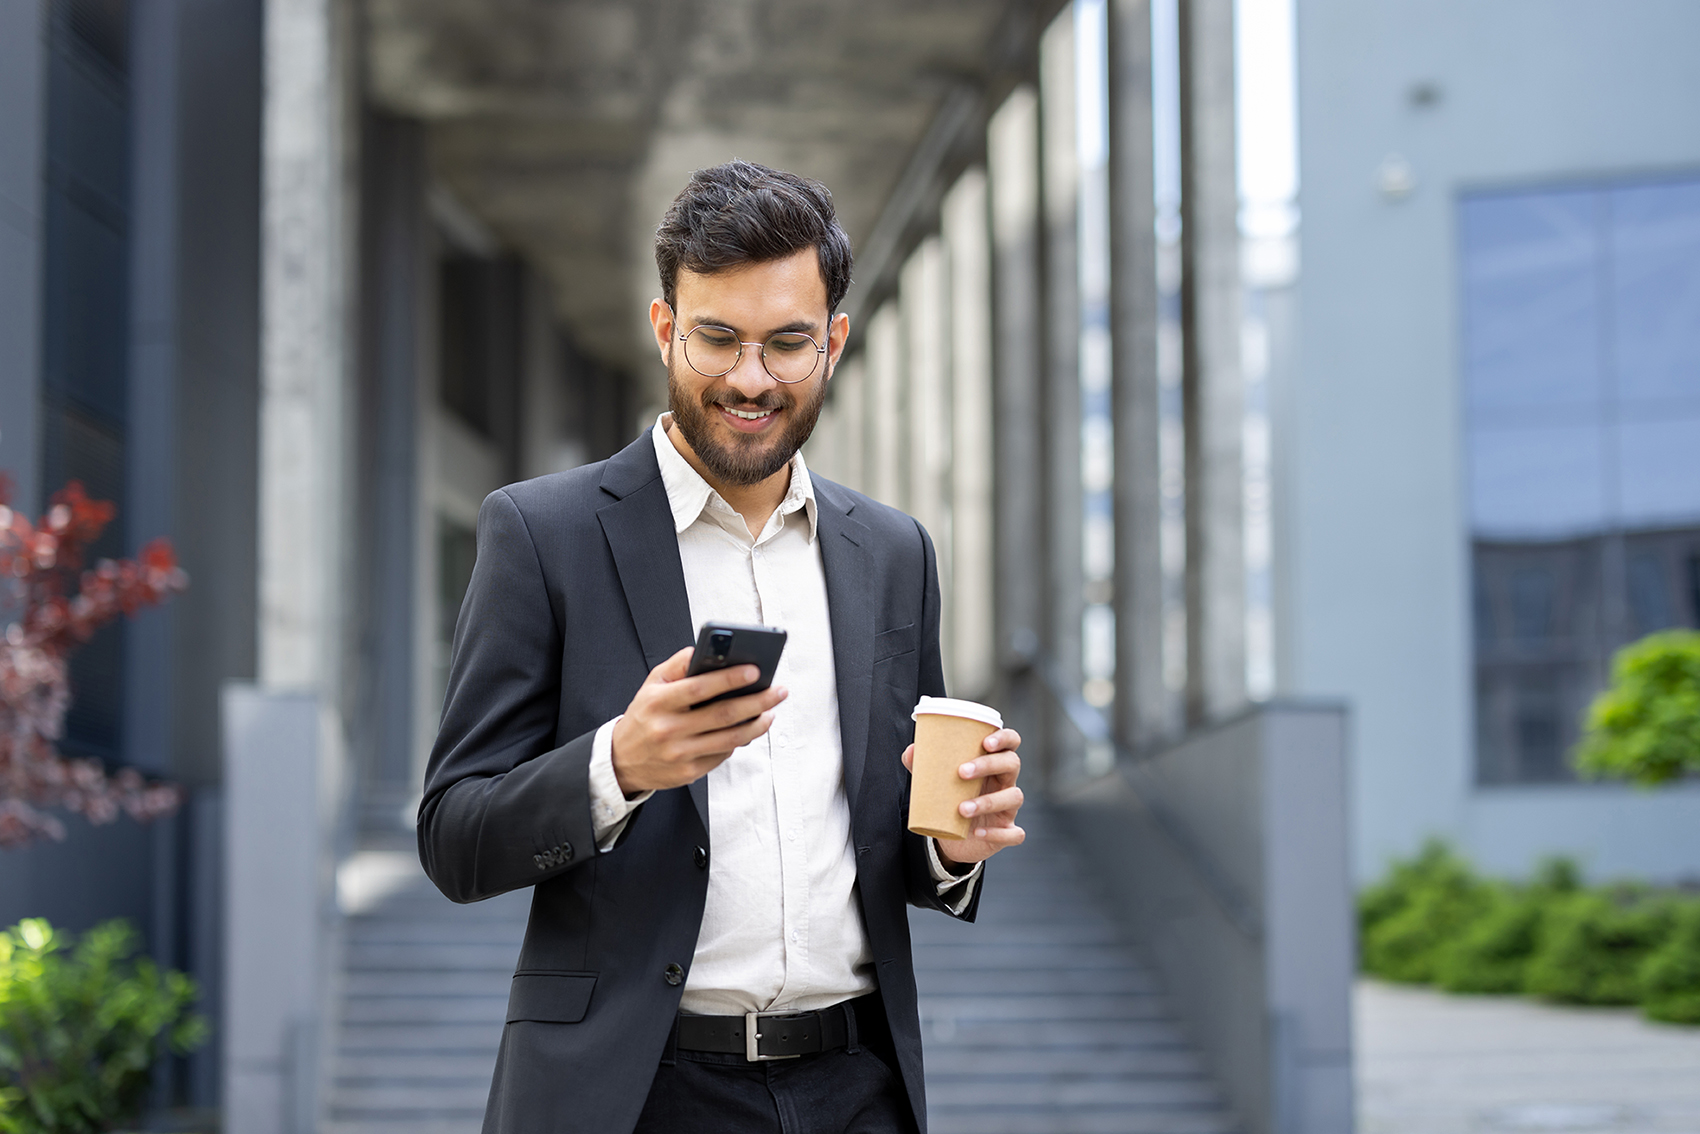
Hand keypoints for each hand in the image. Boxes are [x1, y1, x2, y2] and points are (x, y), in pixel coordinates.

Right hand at [611, 646, 787, 793]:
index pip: (699, 688)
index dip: (729, 679)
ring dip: (757, 725)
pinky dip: (739, 741)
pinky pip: (722, 754)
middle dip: (757, 701)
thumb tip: (706, 649)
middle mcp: (668, 729)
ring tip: (771, 711)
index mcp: (659, 702)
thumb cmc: (644, 715)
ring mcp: (679, 754)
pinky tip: (750, 728)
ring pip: (729, 739)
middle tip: (778, 691)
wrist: (622, 760)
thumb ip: (678, 665)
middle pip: (723, 715)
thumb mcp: (652, 685)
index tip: (755, 670)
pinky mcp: (689, 772)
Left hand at [901, 727, 1024, 867]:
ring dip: (989, 802)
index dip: (1004, 738)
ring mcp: (1009, 807)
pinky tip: (978, 832)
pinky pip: (1014, 833)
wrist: (952, 839)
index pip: (1010, 742)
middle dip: (989, 765)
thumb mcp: (937, 783)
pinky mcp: (1007, 831)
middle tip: (961, 772)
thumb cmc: (950, 801)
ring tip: (962, 809)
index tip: (986, 742)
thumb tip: (911, 751)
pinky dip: (998, 833)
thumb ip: (924, 766)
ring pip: (1014, 797)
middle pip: (1012, 764)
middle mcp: (1005, 782)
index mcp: (992, 764)